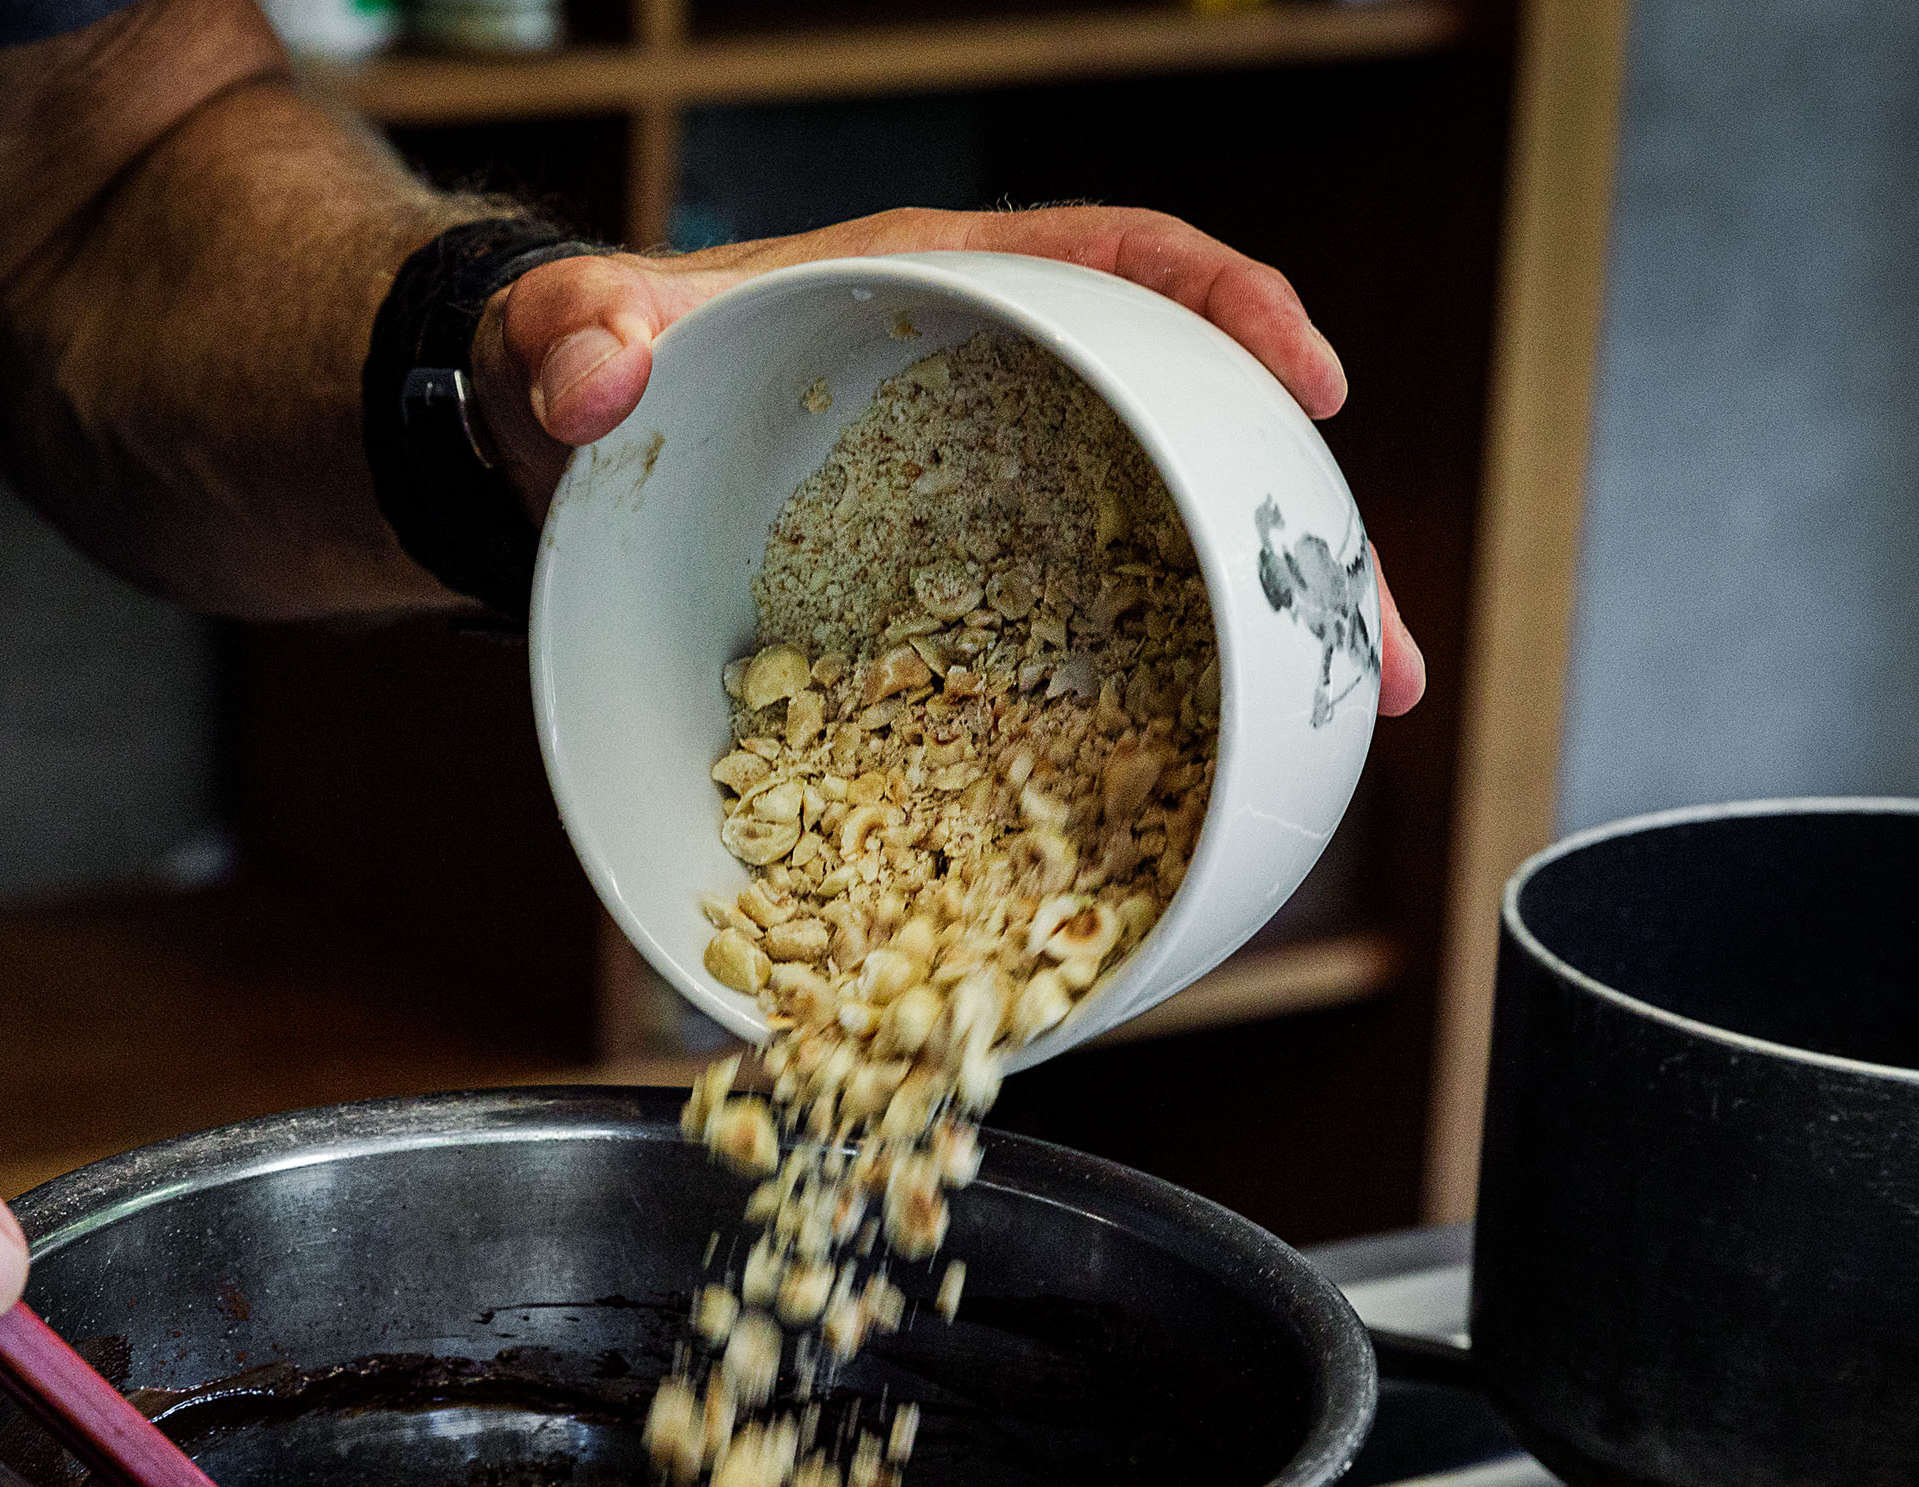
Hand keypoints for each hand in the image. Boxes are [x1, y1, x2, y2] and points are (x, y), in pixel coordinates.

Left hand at [473, 205, 1424, 716]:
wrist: (542, 455)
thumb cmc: (579, 363)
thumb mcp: (567, 333)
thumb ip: (576, 335)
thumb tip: (593, 375)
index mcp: (937, 293)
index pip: (1118, 260)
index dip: (1224, 303)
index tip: (1305, 373)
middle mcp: (991, 399)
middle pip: (1188, 433)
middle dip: (1297, 530)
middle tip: (1376, 640)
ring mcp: (983, 509)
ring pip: (1158, 558)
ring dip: (1261, 645)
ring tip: (1347, 730)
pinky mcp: (949, 604)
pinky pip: (1070, 648)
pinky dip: (1142, 711)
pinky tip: (1190, 795)